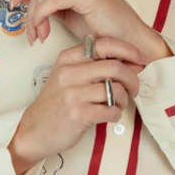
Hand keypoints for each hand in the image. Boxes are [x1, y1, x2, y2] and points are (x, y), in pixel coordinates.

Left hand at [9, 0, 168, 63]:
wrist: (129, 41)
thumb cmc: (104, 28)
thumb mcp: (71, 10)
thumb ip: (53, 1)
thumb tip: (29, 2)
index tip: (14, 4)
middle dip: (28, 8)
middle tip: (30, 31)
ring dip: (34, 18)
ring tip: (39, 36)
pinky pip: (50, 2)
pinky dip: (41, 18)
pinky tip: (43, 32)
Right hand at [10, 37, 145, 168]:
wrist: (34, 130)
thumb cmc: (57, 103)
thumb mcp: (68, 76)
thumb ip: (92, 65)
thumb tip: (131, 61)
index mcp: (68, 58)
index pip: (105, 44)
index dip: (128, 51)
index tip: (139, 60)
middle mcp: (69, 73)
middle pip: (115, 67)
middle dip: (132, 79)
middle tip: (134, 88)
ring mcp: (73, 93)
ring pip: (116, 90)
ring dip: (123, 100)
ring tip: (117, 105)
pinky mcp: (78, 114)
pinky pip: (110, 110)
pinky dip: (116, 114)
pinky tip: (109, 115)